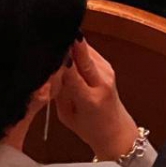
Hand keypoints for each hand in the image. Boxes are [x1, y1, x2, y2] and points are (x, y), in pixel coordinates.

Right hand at [55, 39, 138, 159]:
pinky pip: (90, 52)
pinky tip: (68, 52)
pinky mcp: (108, 65)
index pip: (72, 75)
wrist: (115, 129)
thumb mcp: (66, 115)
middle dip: (68, 44)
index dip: (61, 61)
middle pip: (83, 56)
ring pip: (86, 50)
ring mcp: (107, 72)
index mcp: (90, 100)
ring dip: (71, 46)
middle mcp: (102, 82)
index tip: (50, 50)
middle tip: (52, 37)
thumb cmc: (88, 127)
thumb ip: (58, 93)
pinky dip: (78, 50)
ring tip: (57, 47)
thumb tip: (49, 70)